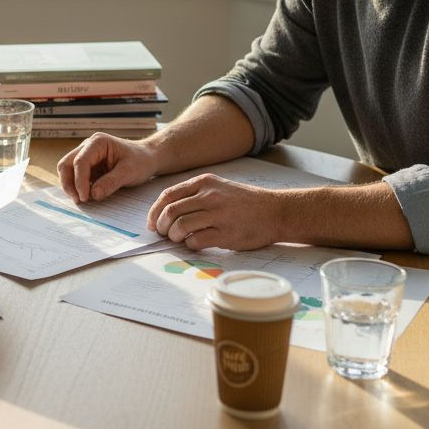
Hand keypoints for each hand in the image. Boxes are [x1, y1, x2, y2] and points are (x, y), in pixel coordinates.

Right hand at [57, 132, 156, 202]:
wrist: (147, 158)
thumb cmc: (140, 161)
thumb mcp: (129, 172)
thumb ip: (111, 182)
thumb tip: (93, 195)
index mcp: (98, 142)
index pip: (80, 161)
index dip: (79, 181)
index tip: (85, 198)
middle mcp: (88, 146)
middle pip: (66, 164)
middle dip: (69, 183)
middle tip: (78, 200)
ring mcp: (87, 156)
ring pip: (68, 170)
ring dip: (71, 186)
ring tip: (82, 200)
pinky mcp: (89, 166)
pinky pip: (76, 177)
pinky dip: (78, 187)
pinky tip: (87, 197)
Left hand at [147, 173, 283, 250]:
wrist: (276, 211)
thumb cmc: (246, 202)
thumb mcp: (219, 188)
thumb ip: (195, 195)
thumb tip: (167, 213)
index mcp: (205, 183)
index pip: (168, 195)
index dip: (155, 211)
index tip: (152, 223)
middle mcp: (210, 196)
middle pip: (171, 211)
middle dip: (161, 226)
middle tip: (164, 234)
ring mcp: (218, 215)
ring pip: (180, 226)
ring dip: (174, 237)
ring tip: (179, 240)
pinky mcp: (226, 234)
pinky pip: (196, 241)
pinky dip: (190, 245)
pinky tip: (195, 244)